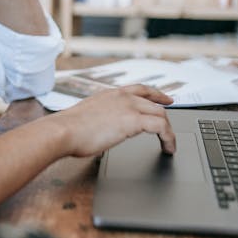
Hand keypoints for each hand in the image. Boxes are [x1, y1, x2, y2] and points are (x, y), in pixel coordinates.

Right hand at [53, 84, 175, 157]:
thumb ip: (98, 118)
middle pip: (154, 102)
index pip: (140, 89)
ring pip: (160, 114)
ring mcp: (129, 107)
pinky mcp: (134, 120)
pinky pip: (161, 127)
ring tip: (170, 144)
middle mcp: (122, 96)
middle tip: (172, 126)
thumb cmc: (69, 128)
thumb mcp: (87, 117)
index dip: (156, 94)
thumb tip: (100, 129)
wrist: (64, 131)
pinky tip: (168, 148)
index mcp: (110, 94)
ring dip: (168, 130)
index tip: (166, 99)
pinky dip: (168, 138)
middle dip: (166, 114)